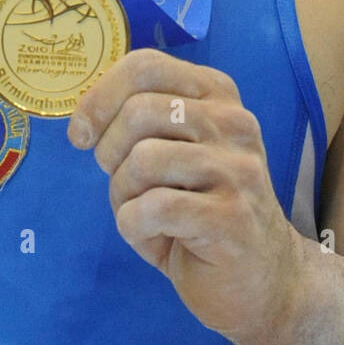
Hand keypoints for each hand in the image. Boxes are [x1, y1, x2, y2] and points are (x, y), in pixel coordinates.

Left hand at [67, 49, 304, 344]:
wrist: (263, 279)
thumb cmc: (201, 207)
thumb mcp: (173, 149)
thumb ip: (140, 120)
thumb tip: (83, 118)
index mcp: (217, 94)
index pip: (146, 66)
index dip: (100, 97)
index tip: (80, 133)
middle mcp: (234, 122)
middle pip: (139, 111)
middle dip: (109, 151)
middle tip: (121, 182)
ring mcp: (238, 170)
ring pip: (143, 160)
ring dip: (123, 194)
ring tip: (143, 212)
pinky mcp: (231, 218)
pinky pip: (153, 208)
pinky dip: (134, 225)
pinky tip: (155, 237)